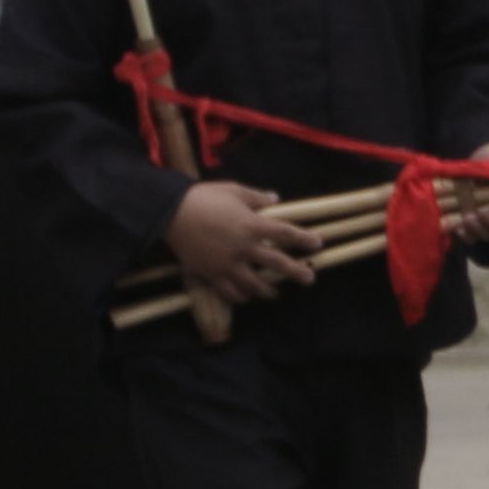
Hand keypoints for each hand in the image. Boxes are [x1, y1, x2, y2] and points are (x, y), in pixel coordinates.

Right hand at [166, 181, 322, 307]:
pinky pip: (229, 292)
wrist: (170, 213)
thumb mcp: (233, 190)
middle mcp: (244, 247)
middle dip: (296, 272)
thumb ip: (256, 197)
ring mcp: (228, 264)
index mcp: (252, 225)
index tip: (318, 244)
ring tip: (274, 293)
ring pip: (254, 284)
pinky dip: (240, 297)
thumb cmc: (203, 198)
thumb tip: (275, 198)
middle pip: (277, 264)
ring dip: (268, 290)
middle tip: (309, 279)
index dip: (304, 239)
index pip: (285, 233)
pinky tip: (246, 297)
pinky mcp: (211, 274)